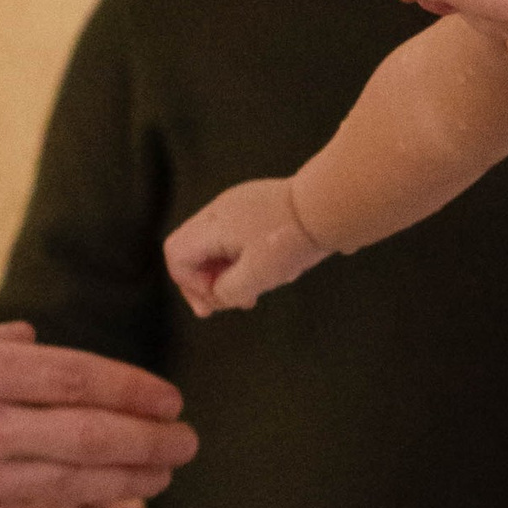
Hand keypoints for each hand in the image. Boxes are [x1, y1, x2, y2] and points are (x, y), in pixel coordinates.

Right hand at [165, 177, 327, 314]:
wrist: (331, 206)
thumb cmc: (291, 241)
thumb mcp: (255, 276)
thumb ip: (226, 292)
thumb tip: (218, 296)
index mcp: (212, 224)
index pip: (176, 255)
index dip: (189, 284)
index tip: (218, 299)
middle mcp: (220, 210)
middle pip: (192, 250)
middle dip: (207, 281)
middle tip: (230, 301)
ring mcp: (240, 205)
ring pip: (216, 245)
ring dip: (228, 271)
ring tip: (253, 290)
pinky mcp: (260, 207)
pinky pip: (238, 236)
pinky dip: (244, 258)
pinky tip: (270, 270)